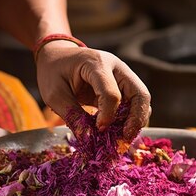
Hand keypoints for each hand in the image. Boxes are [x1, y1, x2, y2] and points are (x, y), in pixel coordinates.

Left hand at [35, 41, 150, 140]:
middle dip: (136, 118)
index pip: (111, 93)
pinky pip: (134, 103)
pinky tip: (120, 131)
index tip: (98, 130)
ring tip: (123, 137)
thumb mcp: (54, 94)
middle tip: (125, 138)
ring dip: (136, 120)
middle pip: (140, 93)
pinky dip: (131, 118)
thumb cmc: (53, 72)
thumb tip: (88, 139)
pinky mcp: (122, 85)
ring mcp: (122, 75)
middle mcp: (116, 67)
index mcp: (96, 64)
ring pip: (141, 99)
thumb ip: (72, 115)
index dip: (108, 115)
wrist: (57, 56)